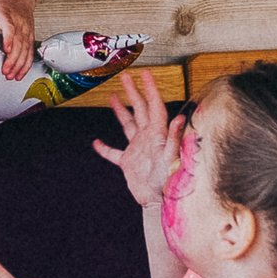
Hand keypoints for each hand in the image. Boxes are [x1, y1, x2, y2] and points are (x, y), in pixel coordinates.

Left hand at [0, 0, 36, 78]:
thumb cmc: (1, 1)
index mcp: (6, 14)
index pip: (9, 27)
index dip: (9, 38)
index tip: (7, 49)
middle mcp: (18, 23)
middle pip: (19, 43)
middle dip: (13, 59)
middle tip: (5, 72)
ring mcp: (26, 30)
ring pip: (26, 49)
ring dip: (20, 64)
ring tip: (11, 76)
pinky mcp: (30, 35)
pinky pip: (30, 51)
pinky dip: (27, 63)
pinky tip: (20, 73)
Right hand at [91, 68, 182, 206]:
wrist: (159, 203)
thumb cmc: (168, 182)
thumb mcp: (172, 158)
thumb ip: (174, 138)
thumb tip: (180, 118)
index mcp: (157, 134)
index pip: (155, 106)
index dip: (150, 89)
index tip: (145, 74)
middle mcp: (148, 138)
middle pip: (140, 110)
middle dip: (134, 92)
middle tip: (126, 77)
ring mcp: (137, 150)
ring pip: (128, 125)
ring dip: (121, 111)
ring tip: (113, 97)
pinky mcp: (129, 163)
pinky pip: (114, 153)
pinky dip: (105, 148)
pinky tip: (97, 143)